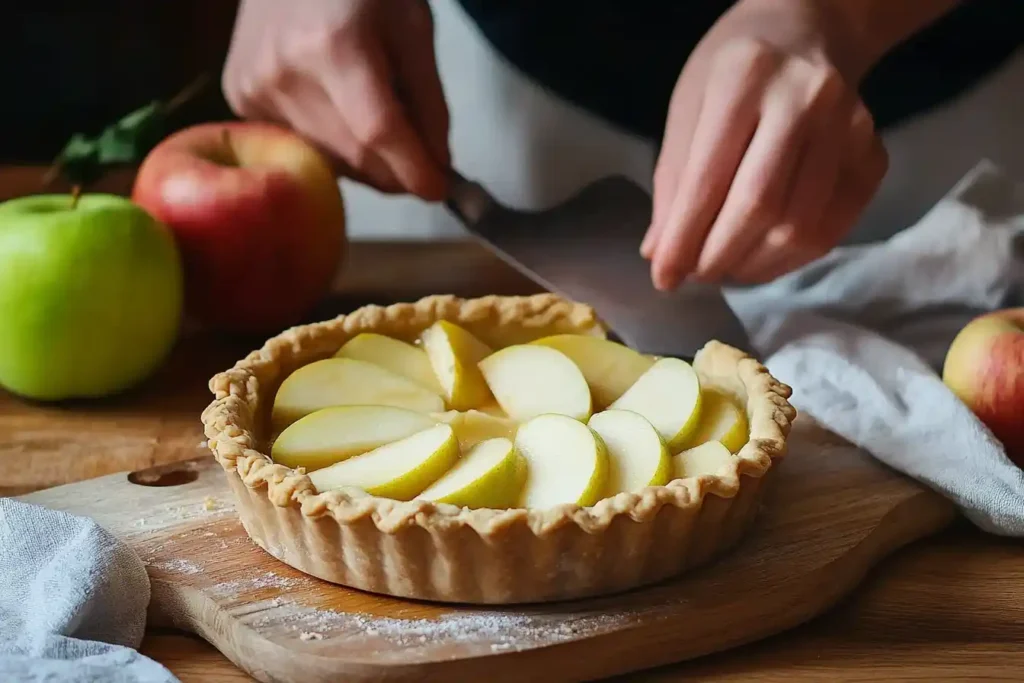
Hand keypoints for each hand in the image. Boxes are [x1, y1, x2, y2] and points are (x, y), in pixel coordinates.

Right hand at [222, 0, 449, 199]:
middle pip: (354, 155)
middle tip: (422, 165)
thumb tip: (437, 165)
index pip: (379, 130)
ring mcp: (254, 88)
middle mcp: (285, 72)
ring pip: (328, 160)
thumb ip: (429, 99)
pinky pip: (300, 147)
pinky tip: (339, 114)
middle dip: (395, 172)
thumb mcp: (412, 26)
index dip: (414, 168)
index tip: (440, 190)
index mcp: (334, 45)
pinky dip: (332, 147)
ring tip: (380, 128)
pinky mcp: (240, 99)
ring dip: (366, 162)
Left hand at [640, 0, 887, 288]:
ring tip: (726, 267)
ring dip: (754, 264)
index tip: (664, 276)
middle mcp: (805, 98)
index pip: (709, 178)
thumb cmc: (734, 69)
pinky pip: (832, 229)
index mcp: (744, 78)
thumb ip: (674, 180)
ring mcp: (849, 127)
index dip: (684, 238)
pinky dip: (791, 257)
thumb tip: (661, 253)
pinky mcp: (874, 156)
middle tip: (696, 275)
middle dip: (719, 257)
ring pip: (799, 227)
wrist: (809, 29)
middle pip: (760, 207)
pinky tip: (763, 255)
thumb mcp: (689, 106)